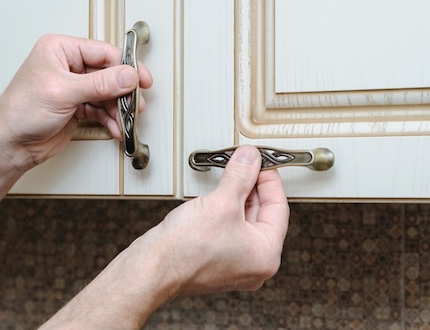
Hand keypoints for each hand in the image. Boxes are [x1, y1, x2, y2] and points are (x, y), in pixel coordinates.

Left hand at [0, 34, 152, 168]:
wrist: (10, 146)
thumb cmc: (20, 113)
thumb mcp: (64, 92)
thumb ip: (100, 84)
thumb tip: (128, 76)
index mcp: (60, 50)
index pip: (103, 52)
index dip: (125, 67)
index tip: (142, 81)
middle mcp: (68, 65)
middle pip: (110, 74)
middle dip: (124, 92)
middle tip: (135, 105)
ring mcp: (74, 86)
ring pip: (109, 93)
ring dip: (119, 109)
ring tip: (125, 120)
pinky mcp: (78, 105)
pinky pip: (103, 109)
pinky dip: (112, 119)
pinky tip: (115, 128)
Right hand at [158, 145, 289, 294]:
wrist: (150, 269)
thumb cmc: (185, 251)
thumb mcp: (222, 202)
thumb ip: (241, 176)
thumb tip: (251, 158)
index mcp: (266, 255)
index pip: (279, 207)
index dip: (270, 179)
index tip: (262, 161)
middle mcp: (254, 263)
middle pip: (263, 213)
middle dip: (253, 185)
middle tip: (245, 163)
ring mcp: (235, 263)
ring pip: (244, 219)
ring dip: (238, 195)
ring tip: (231, 174)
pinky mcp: (216, 259)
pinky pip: (229, 228)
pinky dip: (226, 209)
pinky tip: (218, 194)